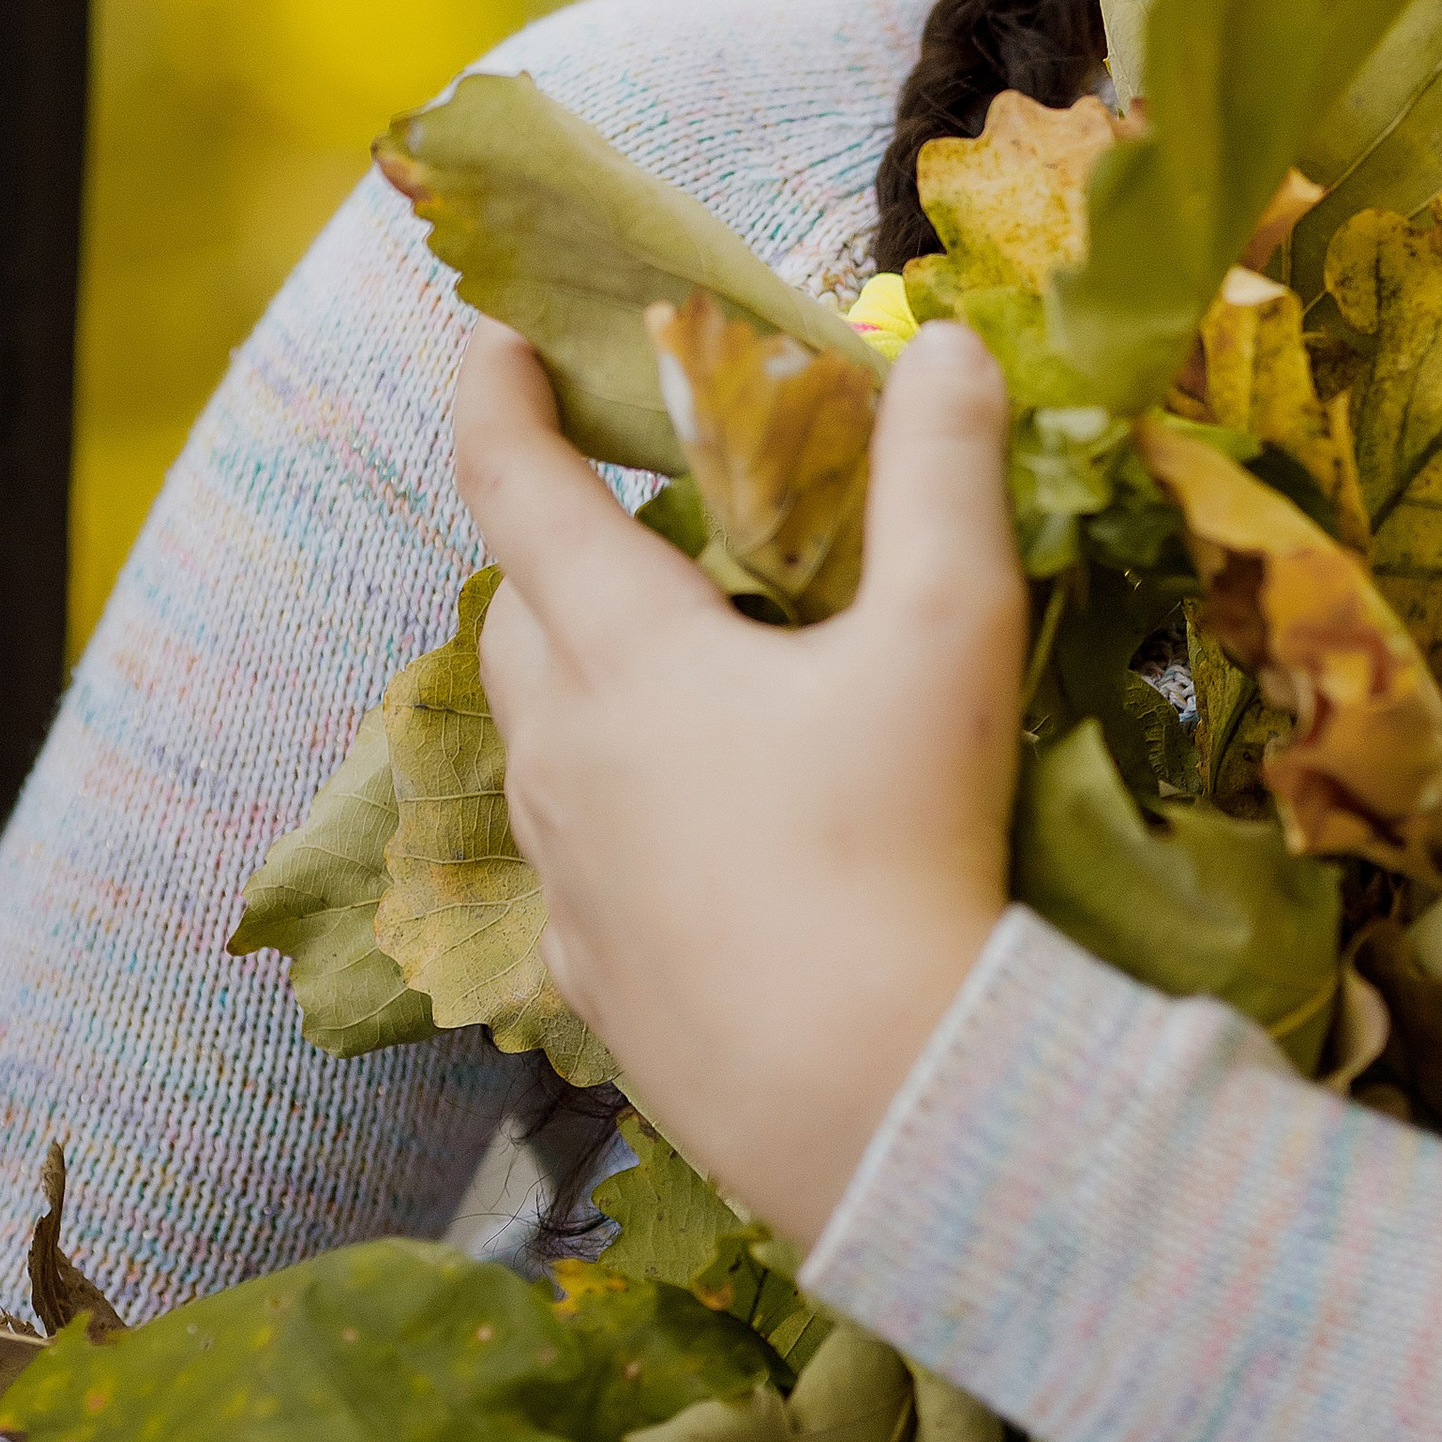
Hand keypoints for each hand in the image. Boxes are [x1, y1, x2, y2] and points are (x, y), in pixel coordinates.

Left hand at [459, 313, 1023, 1243]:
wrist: (877, 1103)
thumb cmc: (905, 847)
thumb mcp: (949, 635)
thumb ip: (945, 475)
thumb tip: (946, 344)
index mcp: (630, 656)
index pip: (519, 491)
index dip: (496, 400)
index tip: (492, 337)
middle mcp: (567, 759)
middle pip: (517, 616)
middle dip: (551, 543)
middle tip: (625, 510)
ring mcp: (570, 879)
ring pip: (536, 743)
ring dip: (581, 678)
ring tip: (674, 666)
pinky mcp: (597, 980)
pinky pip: (574, 859)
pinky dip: (611, 805)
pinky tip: (695, 827)